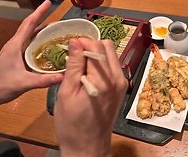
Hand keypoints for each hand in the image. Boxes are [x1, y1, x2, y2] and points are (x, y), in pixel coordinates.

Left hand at [0, 0, 63, 107]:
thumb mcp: (23, 83)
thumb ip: (43, 80)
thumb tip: (63, 76)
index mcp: (15, 45)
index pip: (29, 24)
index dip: (39, 12)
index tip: (47, 2)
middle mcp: (15, 45)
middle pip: (31, 28)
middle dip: (44, 20)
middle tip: (59, 19)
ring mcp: (15, 52)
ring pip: (31, 38)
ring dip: (43, 33)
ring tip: (57, 32)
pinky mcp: (16, 59)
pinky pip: (30, 47)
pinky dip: (40, 44)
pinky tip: (49, 49)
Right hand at [54, 38, 127, 156]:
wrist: (87, 147)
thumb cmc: (72, 125)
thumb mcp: (67, 93)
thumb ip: (74, 65)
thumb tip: (75, 42)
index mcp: (104, 80)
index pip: (96, 46)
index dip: (81, 42)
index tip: (68, 48)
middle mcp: (117, 78)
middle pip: (106, 46)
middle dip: (89, 46)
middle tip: (73, 58)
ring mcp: (121, 83)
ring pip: (110, 55)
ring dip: (95, 55)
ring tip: (78, 68)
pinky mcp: (120, 88)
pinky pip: (111, 66)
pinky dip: (100, 65)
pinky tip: (86, 75)